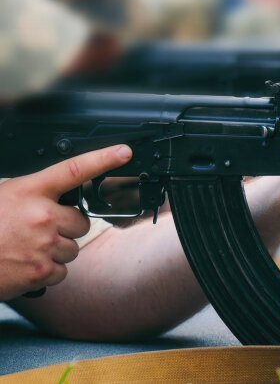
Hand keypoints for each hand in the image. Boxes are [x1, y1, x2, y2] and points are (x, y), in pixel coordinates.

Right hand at [0, 145, 131, 300]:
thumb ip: (34, 195)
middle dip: (66, 228)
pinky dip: (47, 272)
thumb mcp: (5, 196)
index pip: (73, 169)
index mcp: (29, 190)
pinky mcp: (41, 270)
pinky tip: (25, 265)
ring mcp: (44, 244)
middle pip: (81, 221)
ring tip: (26, 249)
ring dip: (56, 251)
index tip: (123, 152)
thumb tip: (58, 200)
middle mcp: (42, 215)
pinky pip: (62, 271)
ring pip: (73, 248)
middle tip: (38, 231)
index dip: (102, 159)